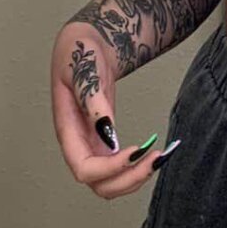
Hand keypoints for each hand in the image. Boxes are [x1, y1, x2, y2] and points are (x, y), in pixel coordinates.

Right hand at [49, 20, 173, 200]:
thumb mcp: (84, 68)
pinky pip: (119, 167)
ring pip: (109, 183)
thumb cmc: (80, 51)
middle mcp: (77, 143)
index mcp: (67, 128)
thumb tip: (105, 131)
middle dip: (127, 180)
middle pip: (98, 184)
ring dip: (135, 178)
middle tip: (155, 159)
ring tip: (159, 158)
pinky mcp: (105, 141)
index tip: (136, 151)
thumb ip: (92, 99)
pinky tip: (155, 154)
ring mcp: (91, 145)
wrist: (87, 43)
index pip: (83, 168)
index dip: (109, 169)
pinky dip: (137, 167)